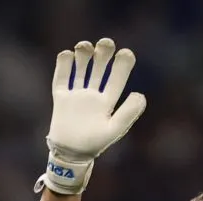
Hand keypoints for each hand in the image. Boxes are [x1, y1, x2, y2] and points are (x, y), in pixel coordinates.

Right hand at [35, 38, 146, 195]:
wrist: (70, 155)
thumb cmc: (94, 144)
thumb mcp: (114, 129)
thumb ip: (128, 113)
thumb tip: (141, 94)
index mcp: (108, 102)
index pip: (117, 79)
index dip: (122, 65)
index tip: (126, 52)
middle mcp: (93, 96)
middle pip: (99, 69)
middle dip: (103, 54)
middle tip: (106, 42)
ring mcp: (77, 96)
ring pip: (81, 70)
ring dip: (84, 56)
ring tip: (85, 46)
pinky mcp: (61, 98)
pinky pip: (62, 79)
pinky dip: (63, 65)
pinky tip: (67, 54)